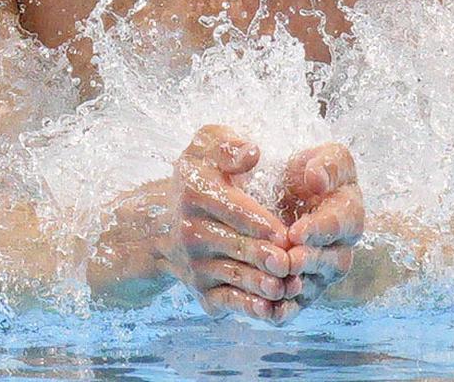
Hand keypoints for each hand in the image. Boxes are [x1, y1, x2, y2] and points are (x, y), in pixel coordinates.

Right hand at [159, 125, 301, 322]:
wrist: (163, 222)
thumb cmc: (198, 176)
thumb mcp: (206, 147)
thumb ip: (229, 145)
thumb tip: (253, 152)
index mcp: (196, 192)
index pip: (232, 208)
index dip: (260, 221)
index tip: (284, 231)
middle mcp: (191, 231)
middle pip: (235, 246)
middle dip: (265, 256)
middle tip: (290, 262)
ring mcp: (195, 264)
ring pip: (234, 276)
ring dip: (262, 285)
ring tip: (287, 286)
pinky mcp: (201, 290)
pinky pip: (227, 301)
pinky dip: (249, 307)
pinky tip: (270, 308)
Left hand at [279, 143, 363, 315]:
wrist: (289, 189)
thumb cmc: (311, 169)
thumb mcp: (325, 156)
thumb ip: (325, 164)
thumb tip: (317, 180)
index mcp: (349, 211)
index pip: (341, 223)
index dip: (320, 229)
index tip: (298, 231)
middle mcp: (341, 245)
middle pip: (332, 260)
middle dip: (310, 261)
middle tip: (289, 260)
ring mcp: (323, 269)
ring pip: (316, 285)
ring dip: (298, 288)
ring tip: (278, 285)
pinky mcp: (305, 286)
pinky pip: (298, 304)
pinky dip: (284, 311)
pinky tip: (267, 312)